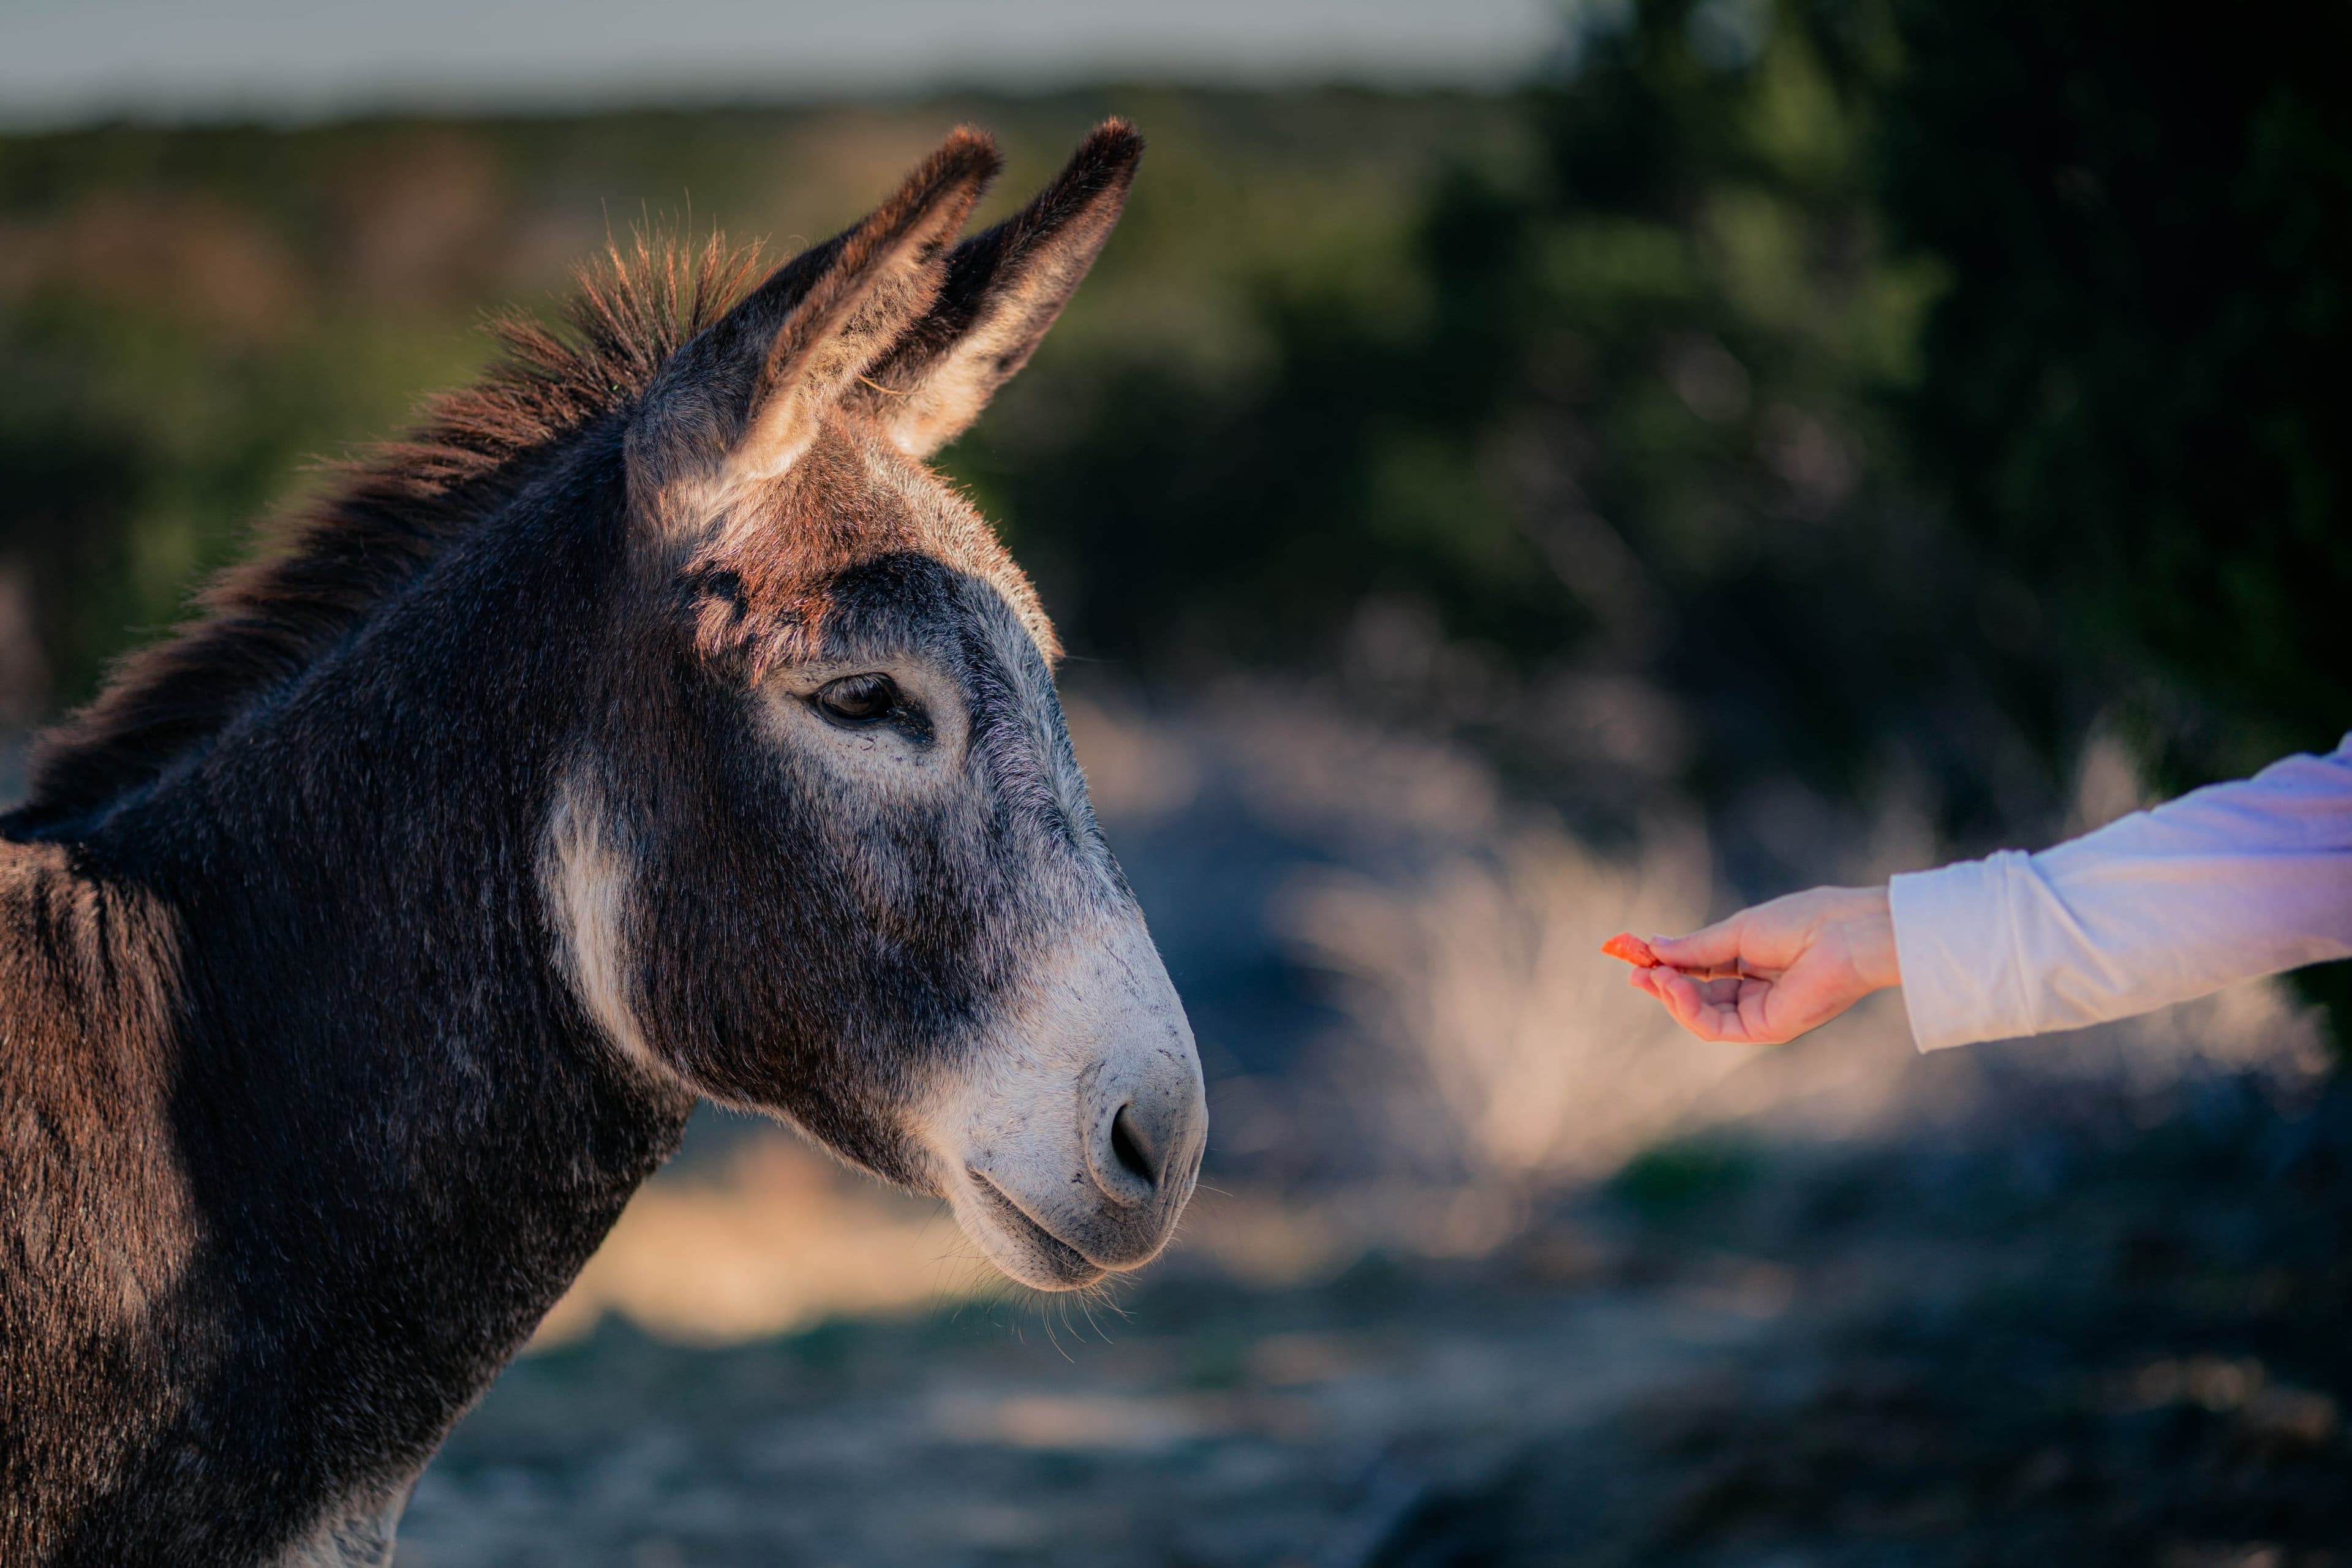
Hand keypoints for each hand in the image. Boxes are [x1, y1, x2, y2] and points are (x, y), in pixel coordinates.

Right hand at [1629, 885, 1899, 1044]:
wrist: (1847, 934)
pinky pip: (1716, 1027)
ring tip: (1653, 975)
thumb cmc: (1802, 922)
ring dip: (1671, 996)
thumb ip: (1696, 947)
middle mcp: (1757, 992)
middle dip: (1663, 985)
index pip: (1701, 972)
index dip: (1669, 966)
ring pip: (1702, 1016)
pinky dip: (1688, 1009)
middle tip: (1634, 970)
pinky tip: (1672, 985)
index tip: (1637, 955)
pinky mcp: (1767, 1028)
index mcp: (1754, 963)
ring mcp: (1761, 1013)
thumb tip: (1653, 947)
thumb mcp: (1737, 931)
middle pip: (1698, 997)